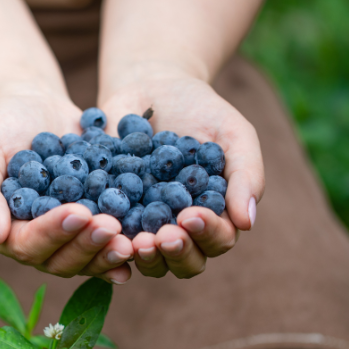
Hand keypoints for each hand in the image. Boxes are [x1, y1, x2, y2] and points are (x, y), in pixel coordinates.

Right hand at [0, 90, 134, 283]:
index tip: (80, 213)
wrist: (33, 107)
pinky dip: (122, 250)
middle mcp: (30, 243)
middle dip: (86, 246)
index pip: (26, 244)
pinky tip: (141, 247)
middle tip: (112, 226)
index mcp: (0, 232)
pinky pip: (103, 247)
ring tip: (130, 240)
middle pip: (57, 261)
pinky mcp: (87, 228)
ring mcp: (61, 239)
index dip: (53, 233)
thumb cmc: (0, 126)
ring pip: (83, 260)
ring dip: (106, 253)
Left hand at [100, 67, 264, 278]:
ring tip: (135, 241)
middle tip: (162, 237)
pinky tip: (101, 225)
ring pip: (146, 258)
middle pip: (182, 262)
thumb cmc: (201, 110)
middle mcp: (178, 229)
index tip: (190, 215)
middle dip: (175, 253)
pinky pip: (107, 234)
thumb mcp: (233, 133)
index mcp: (214, 216)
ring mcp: (142, 225)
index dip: (206, 234)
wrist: (151, 86)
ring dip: (143, 255)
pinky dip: (106, 235)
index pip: (218, 239)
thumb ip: (246, 174)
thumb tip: (247, 223)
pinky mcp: (109, 214)